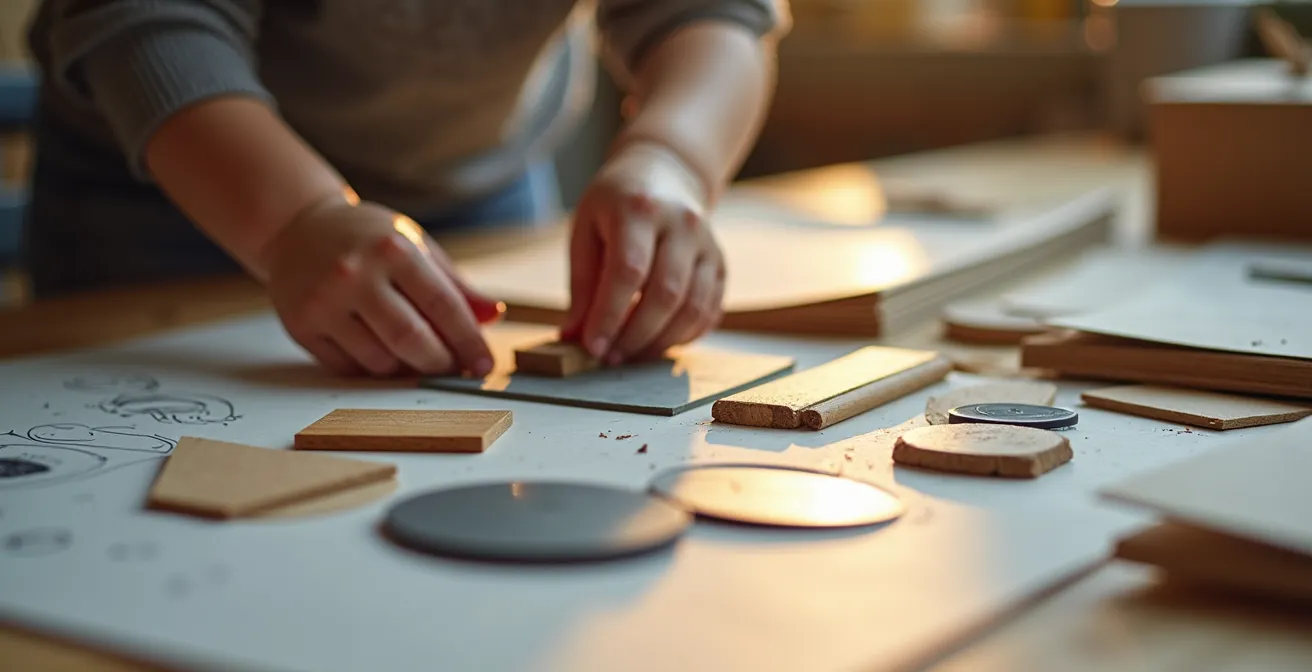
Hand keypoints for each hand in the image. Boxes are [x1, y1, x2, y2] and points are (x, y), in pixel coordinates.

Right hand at [263, 199, 501, 376]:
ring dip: (406, 370)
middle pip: (411, 339)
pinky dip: (372, 372)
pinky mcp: (300, 326)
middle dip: (440, 363)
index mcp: (392, 249)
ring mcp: (323, 302)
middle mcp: (355, 274)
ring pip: (379, 361)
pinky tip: (381, 355)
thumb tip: (492, 317)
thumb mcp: (415, 245)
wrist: (297, 227)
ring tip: (416, 358)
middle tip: (452, 370)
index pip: (443, 305)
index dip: (469, 341)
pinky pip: (347, 369)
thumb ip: (455, 284)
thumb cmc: (368, 239)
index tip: (484, 364)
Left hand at [561, 142, 725, 363]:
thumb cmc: (615, 204)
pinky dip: (683, 336)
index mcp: (639, 208)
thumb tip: (575, 336)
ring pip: (693, 308)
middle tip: (609, 357)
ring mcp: (708, 245)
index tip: (592, 346)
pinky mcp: (720, 265)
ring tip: (629, 354)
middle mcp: (682, 224)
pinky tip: (656, 341)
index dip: (610, 315)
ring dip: (660, 342)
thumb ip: (583, 284)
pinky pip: (709, 312)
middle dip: (635, 335)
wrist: (664, 173)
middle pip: (665, 294)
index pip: (628, 271)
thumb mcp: (586, 230)